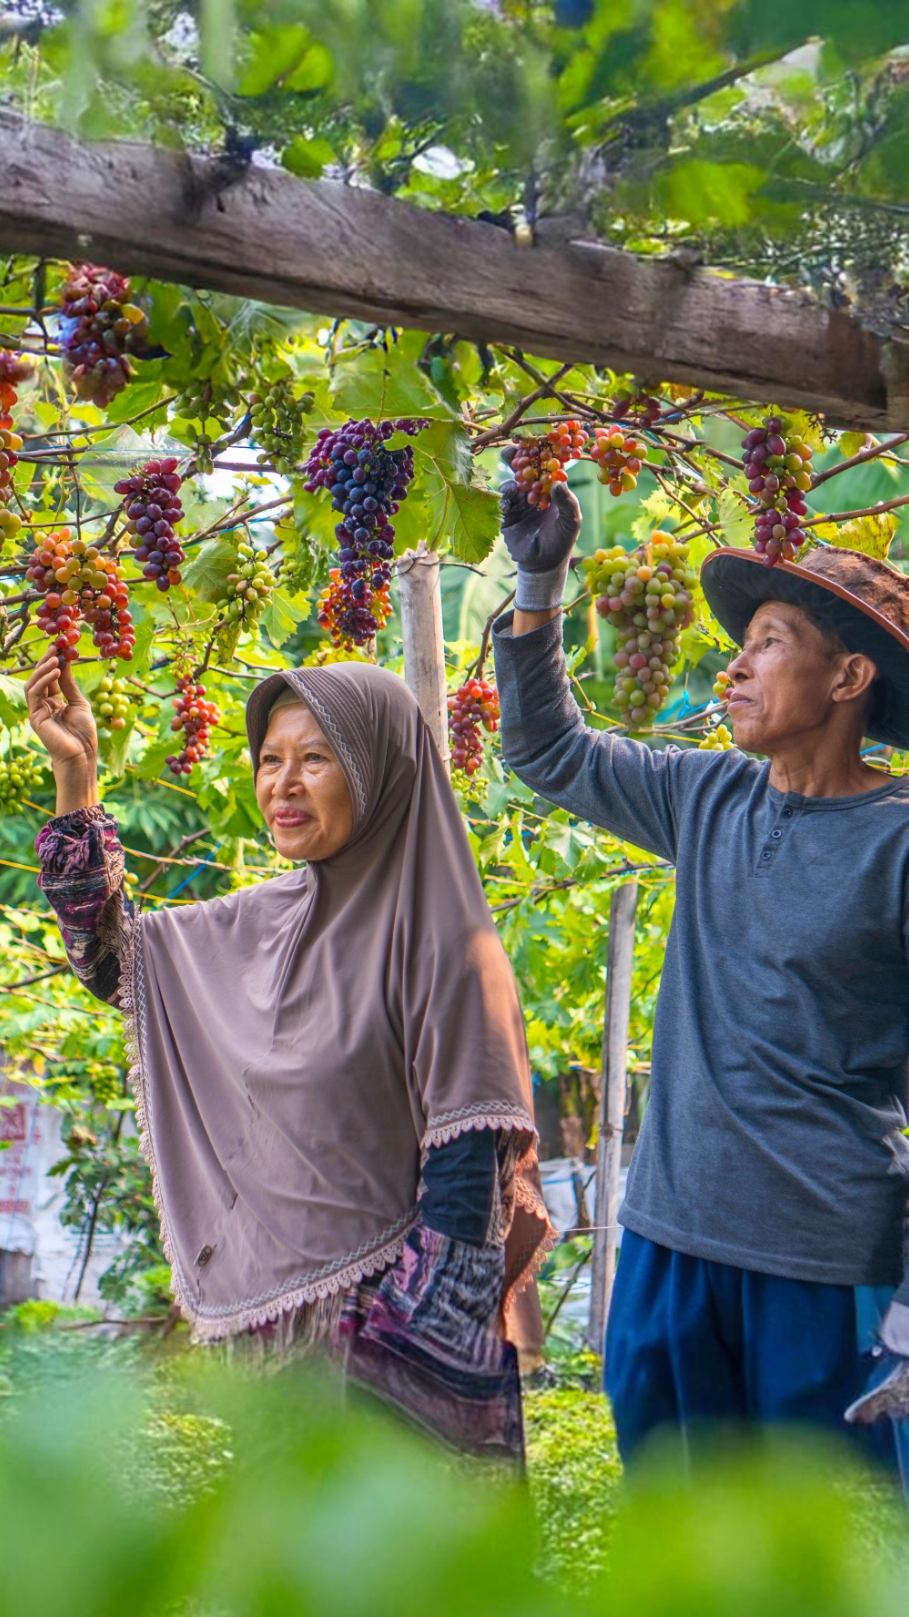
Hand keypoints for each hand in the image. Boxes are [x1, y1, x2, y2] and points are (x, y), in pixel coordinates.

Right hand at [25, 652, 99, 811]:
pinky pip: (34, 694)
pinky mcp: (35, 717)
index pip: (50, 678)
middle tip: (56, 646)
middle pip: (40, 678)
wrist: (82, 755)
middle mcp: (44, 705)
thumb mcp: (79, 703)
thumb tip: (64, 662)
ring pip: (33, 684)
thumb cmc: (84, 733)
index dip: (55, 662)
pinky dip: (43, 681)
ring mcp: (38, 711)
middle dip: (47, 661)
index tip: (61, 647)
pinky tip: (55, 673)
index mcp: (55, 702)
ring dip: (43, 669)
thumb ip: (69, 685)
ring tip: (56, 658)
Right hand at [499, 445, 581, 572]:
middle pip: (523, 468)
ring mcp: (518, 501)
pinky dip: (502, 500)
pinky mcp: (506, 514)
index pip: (545, 464)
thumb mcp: (572, 521)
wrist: (543, 564)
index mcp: (550, 486)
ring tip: (513, 487)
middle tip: (512, 452)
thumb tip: (558, 483)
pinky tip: (506, 503)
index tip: (536, 442)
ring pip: (510, 483)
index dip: (541, 452)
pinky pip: (501, 502)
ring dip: (510, 481)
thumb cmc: (562, 540)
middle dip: (517, 458)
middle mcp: (533, 489)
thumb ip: (568, 502)